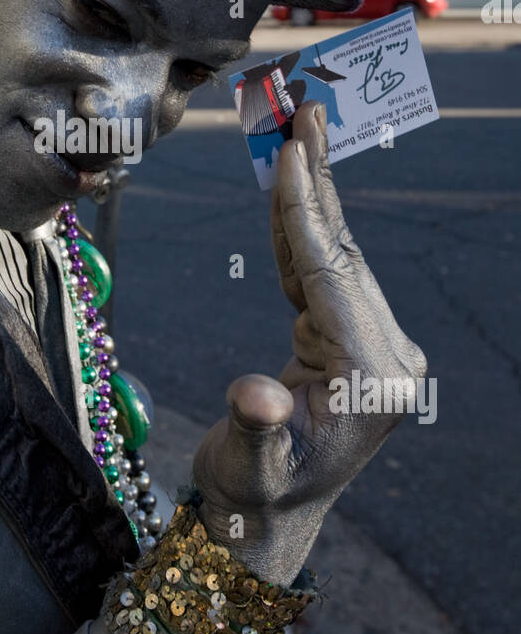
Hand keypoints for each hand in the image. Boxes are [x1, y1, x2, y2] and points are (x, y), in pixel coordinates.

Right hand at [191, 101, 426, 587]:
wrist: (262, 525)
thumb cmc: (250, 498)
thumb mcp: (247, 468)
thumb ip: (254, 427)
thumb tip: (257, 395)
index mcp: (372, 378)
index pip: (333, 277)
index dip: (305, 215)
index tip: (293, 153)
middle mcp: (385, 355)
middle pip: (344, 252)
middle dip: (319, 182)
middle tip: (306, 108)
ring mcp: (373, 346)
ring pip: (335, 256)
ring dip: (312, 196)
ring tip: (297, 130)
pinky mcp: (353, 342)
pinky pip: (320, 275)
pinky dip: (299, 232)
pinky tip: (288, 188)